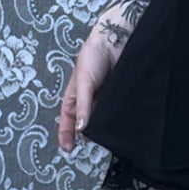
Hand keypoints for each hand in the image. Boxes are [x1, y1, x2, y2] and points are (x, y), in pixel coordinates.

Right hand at [58, 26, 121, 152]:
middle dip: (88, 136)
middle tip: (92, 148)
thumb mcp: (83, 82)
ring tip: (109, 139)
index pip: (67, 121)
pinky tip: (123, 124)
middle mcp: (89, 99)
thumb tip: (80, 129)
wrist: (115, 39)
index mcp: (74, 97)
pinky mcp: (119, 94)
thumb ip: (82, 106)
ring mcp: (105, 97)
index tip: (67, 150)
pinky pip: (118, 109)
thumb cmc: (92, 56)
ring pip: (103, 118)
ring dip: (105, 127)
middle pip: (86, 123)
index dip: (66, 136)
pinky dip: (119, 117)